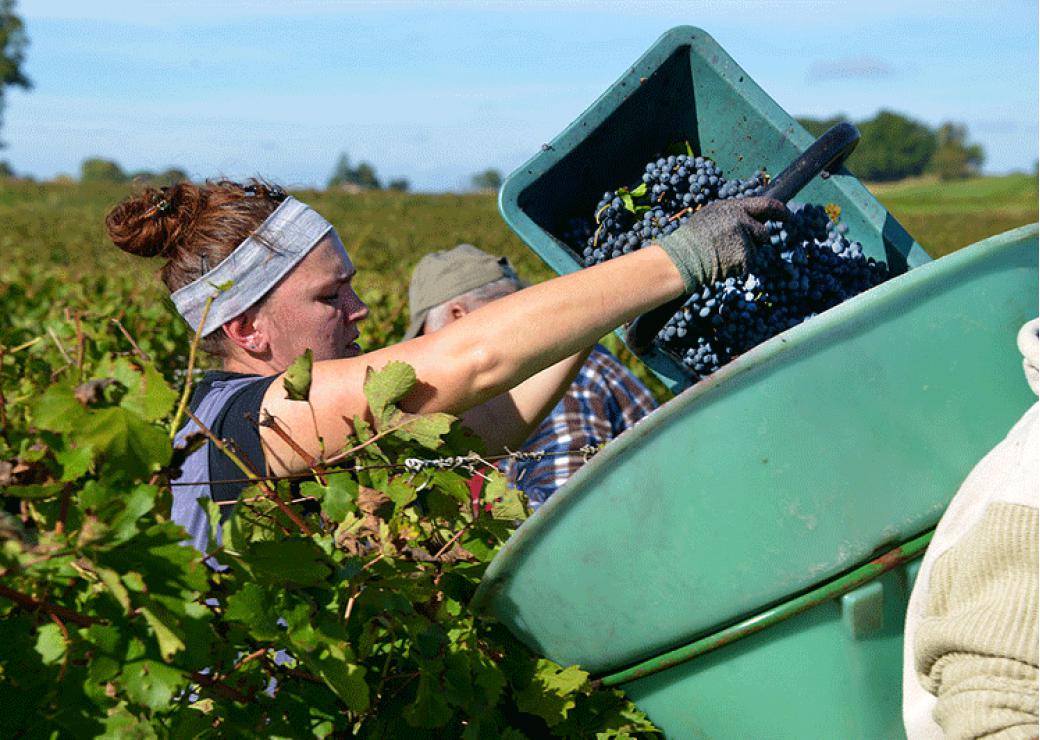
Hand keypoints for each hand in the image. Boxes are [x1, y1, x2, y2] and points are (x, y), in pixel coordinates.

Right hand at [657, 196, 786, 290]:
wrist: (683, 258)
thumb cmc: (692, 237)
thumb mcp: (712, 215)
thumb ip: (733, 214)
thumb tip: (750, 217)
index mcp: (734, 208)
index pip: (766, 205)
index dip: (781, 211)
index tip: (788, 217)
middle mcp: (743, 222)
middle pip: (763, 233)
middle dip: (755, 240)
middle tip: (734, 246)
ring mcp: (745, 241)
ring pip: (754, 251)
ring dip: (743, 255)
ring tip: (720, 254)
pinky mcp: (745, 259)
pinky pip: (748, 264)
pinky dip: (738, 266)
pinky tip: (722, 263)